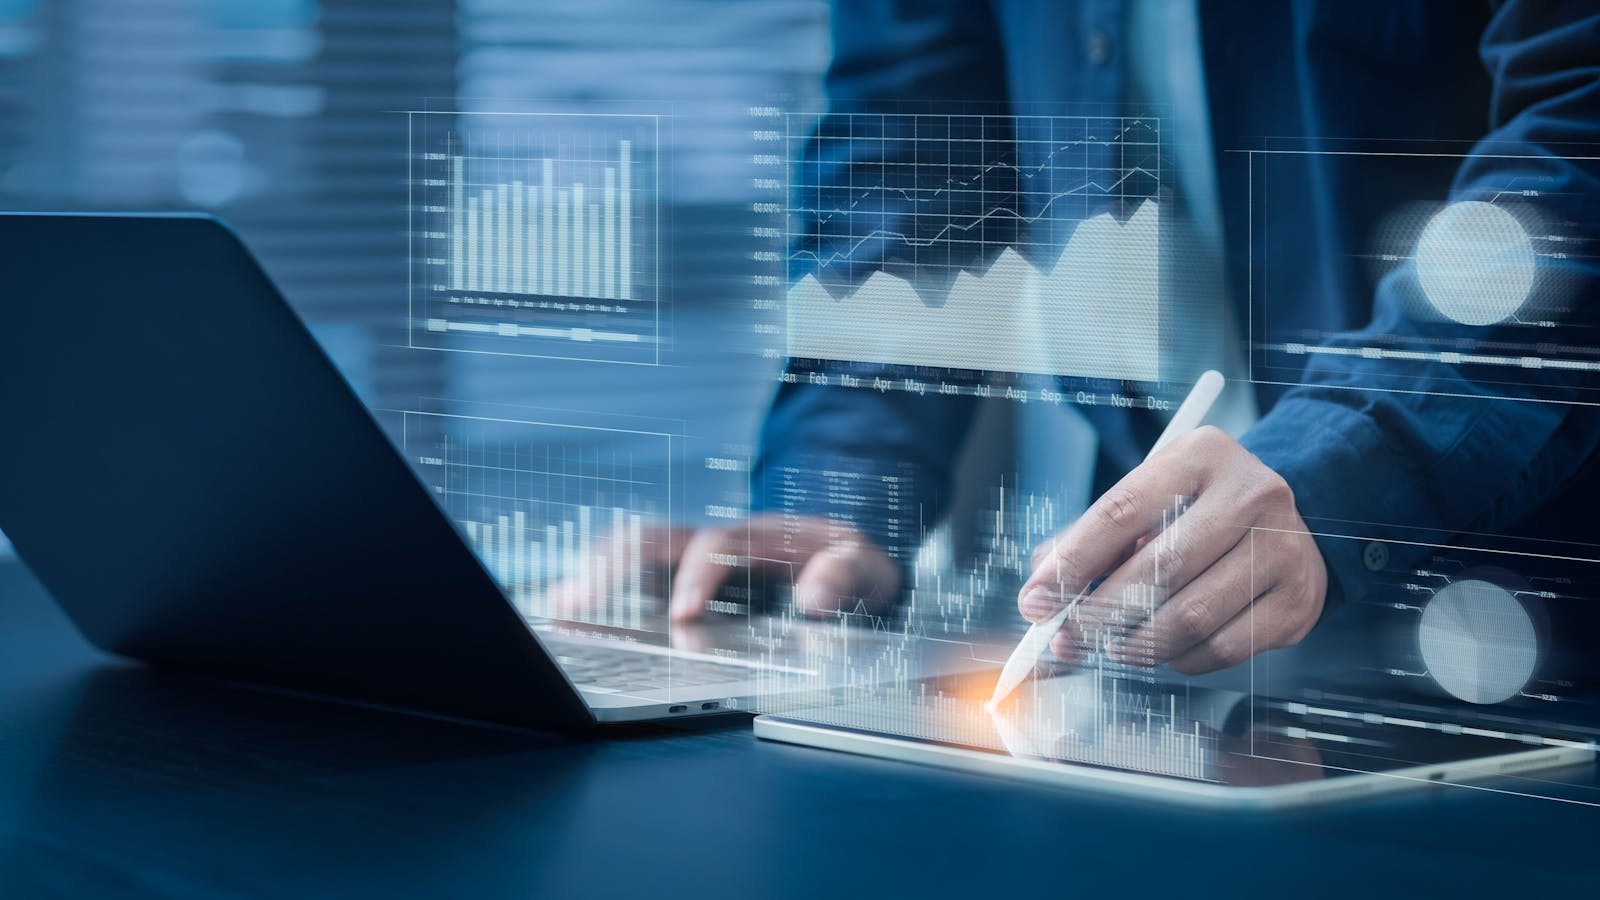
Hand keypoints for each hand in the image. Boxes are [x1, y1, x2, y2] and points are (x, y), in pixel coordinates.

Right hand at [549, 513, 899, 623]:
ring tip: (560, 611)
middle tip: (580, 604)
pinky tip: (569, 614)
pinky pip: (632, 576)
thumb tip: (812, 600)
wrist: (846, 558)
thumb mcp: (867, 569)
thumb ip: (844, 577)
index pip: (718, 546)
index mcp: (762, 537)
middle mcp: (718, 542)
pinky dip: (597, 590)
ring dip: (593, 576)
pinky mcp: (680, 579)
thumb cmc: (851, 566)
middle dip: (612, 566)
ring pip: (632, 553)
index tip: (682, 616)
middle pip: (654, 538)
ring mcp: (693, 558)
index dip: (698, 577)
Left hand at [1017, 426, 1326, 674]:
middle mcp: (1251, 494)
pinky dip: (1180, 658)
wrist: (1286, 525)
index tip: (1035, 602)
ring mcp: (1283, 548)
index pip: (1121, 511)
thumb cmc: (1195, 514)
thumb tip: (1039, 593)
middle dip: (1099, 613)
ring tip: (1113, 645)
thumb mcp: (1147, 501)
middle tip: (1066, 638)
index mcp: (1201, 455)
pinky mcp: (1297, 600)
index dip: (1072, 563)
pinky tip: (1166, 648)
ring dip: (1137, 643)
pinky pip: (1223, 648)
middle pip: (1159, 568)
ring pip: (1190, 617)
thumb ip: (1089, 539)